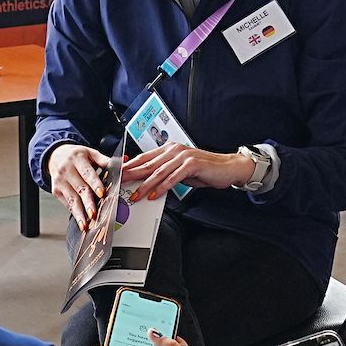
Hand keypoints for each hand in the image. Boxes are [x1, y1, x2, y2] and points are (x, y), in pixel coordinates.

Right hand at [47, 143, 107, 228]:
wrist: (55, 156)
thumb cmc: (76, 156)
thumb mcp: (90, 153)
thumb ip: (104, 160)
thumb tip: (124, 162)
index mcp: (77, 159)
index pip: (88, 173)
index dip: (95, 184)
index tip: (102, 194)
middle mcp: (67, 170)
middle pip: (80, 189)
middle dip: (88, 203)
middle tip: (94, 214)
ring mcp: (60, 182)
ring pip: (72, 199)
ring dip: (79, 213)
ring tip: (85, 224)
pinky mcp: (56, 191)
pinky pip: (67, 204)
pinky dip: (74, 213)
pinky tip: (81, 222)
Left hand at [121, 143, 249, 200]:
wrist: (227, 167)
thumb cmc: (204, 169)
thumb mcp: (181, 170)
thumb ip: (166, 172)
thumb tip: (148, 181)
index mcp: (169, 149)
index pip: (145, 157)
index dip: (130, 166)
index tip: (118, 175)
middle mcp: (174, 150)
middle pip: (148, 164)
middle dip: (132, 175)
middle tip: (119, 183)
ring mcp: (183, 156)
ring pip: (159, 172)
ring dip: (146, 185)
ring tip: (136, 195)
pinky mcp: (192, 165)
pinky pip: (173, 178)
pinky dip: (163, 187)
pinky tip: (154, 195)